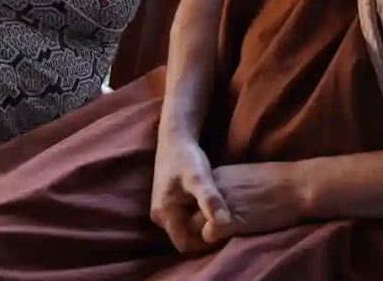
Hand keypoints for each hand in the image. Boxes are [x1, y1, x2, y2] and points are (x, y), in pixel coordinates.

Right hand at [150, 130, 229, 254]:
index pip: (185, 245)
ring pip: (186, 227)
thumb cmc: (186, 156)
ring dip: (202, 224)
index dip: (205, 242)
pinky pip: (185, 218)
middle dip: (204, 232)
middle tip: (222, 219)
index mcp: (163, 214)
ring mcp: (162, 208)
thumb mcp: (200, 177)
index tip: (222, 229)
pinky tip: (210, 204)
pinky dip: (198, 215)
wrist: (175, 137)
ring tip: (217, 210)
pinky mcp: (167, 202)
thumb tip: (223, 224)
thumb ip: (210, 200)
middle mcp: (159, 215)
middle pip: (185, 237)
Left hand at [191, 163, 309, 244]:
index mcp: (214, 177)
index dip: (194, 209)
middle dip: (191, 222)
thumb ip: (226, 186)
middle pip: (186, 209)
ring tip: (211, 239)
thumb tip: (220, 199)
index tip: (201, 217)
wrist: (296, 185)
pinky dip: (212, 241)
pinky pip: (208, 235)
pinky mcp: (229, 221)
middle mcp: (210, 189)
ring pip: (192, 224)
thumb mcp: (242, 176)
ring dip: (199, 233)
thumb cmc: (277, 181)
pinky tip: (223, 241)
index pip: (191, 196)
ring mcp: (217, 205)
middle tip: (202, 232)